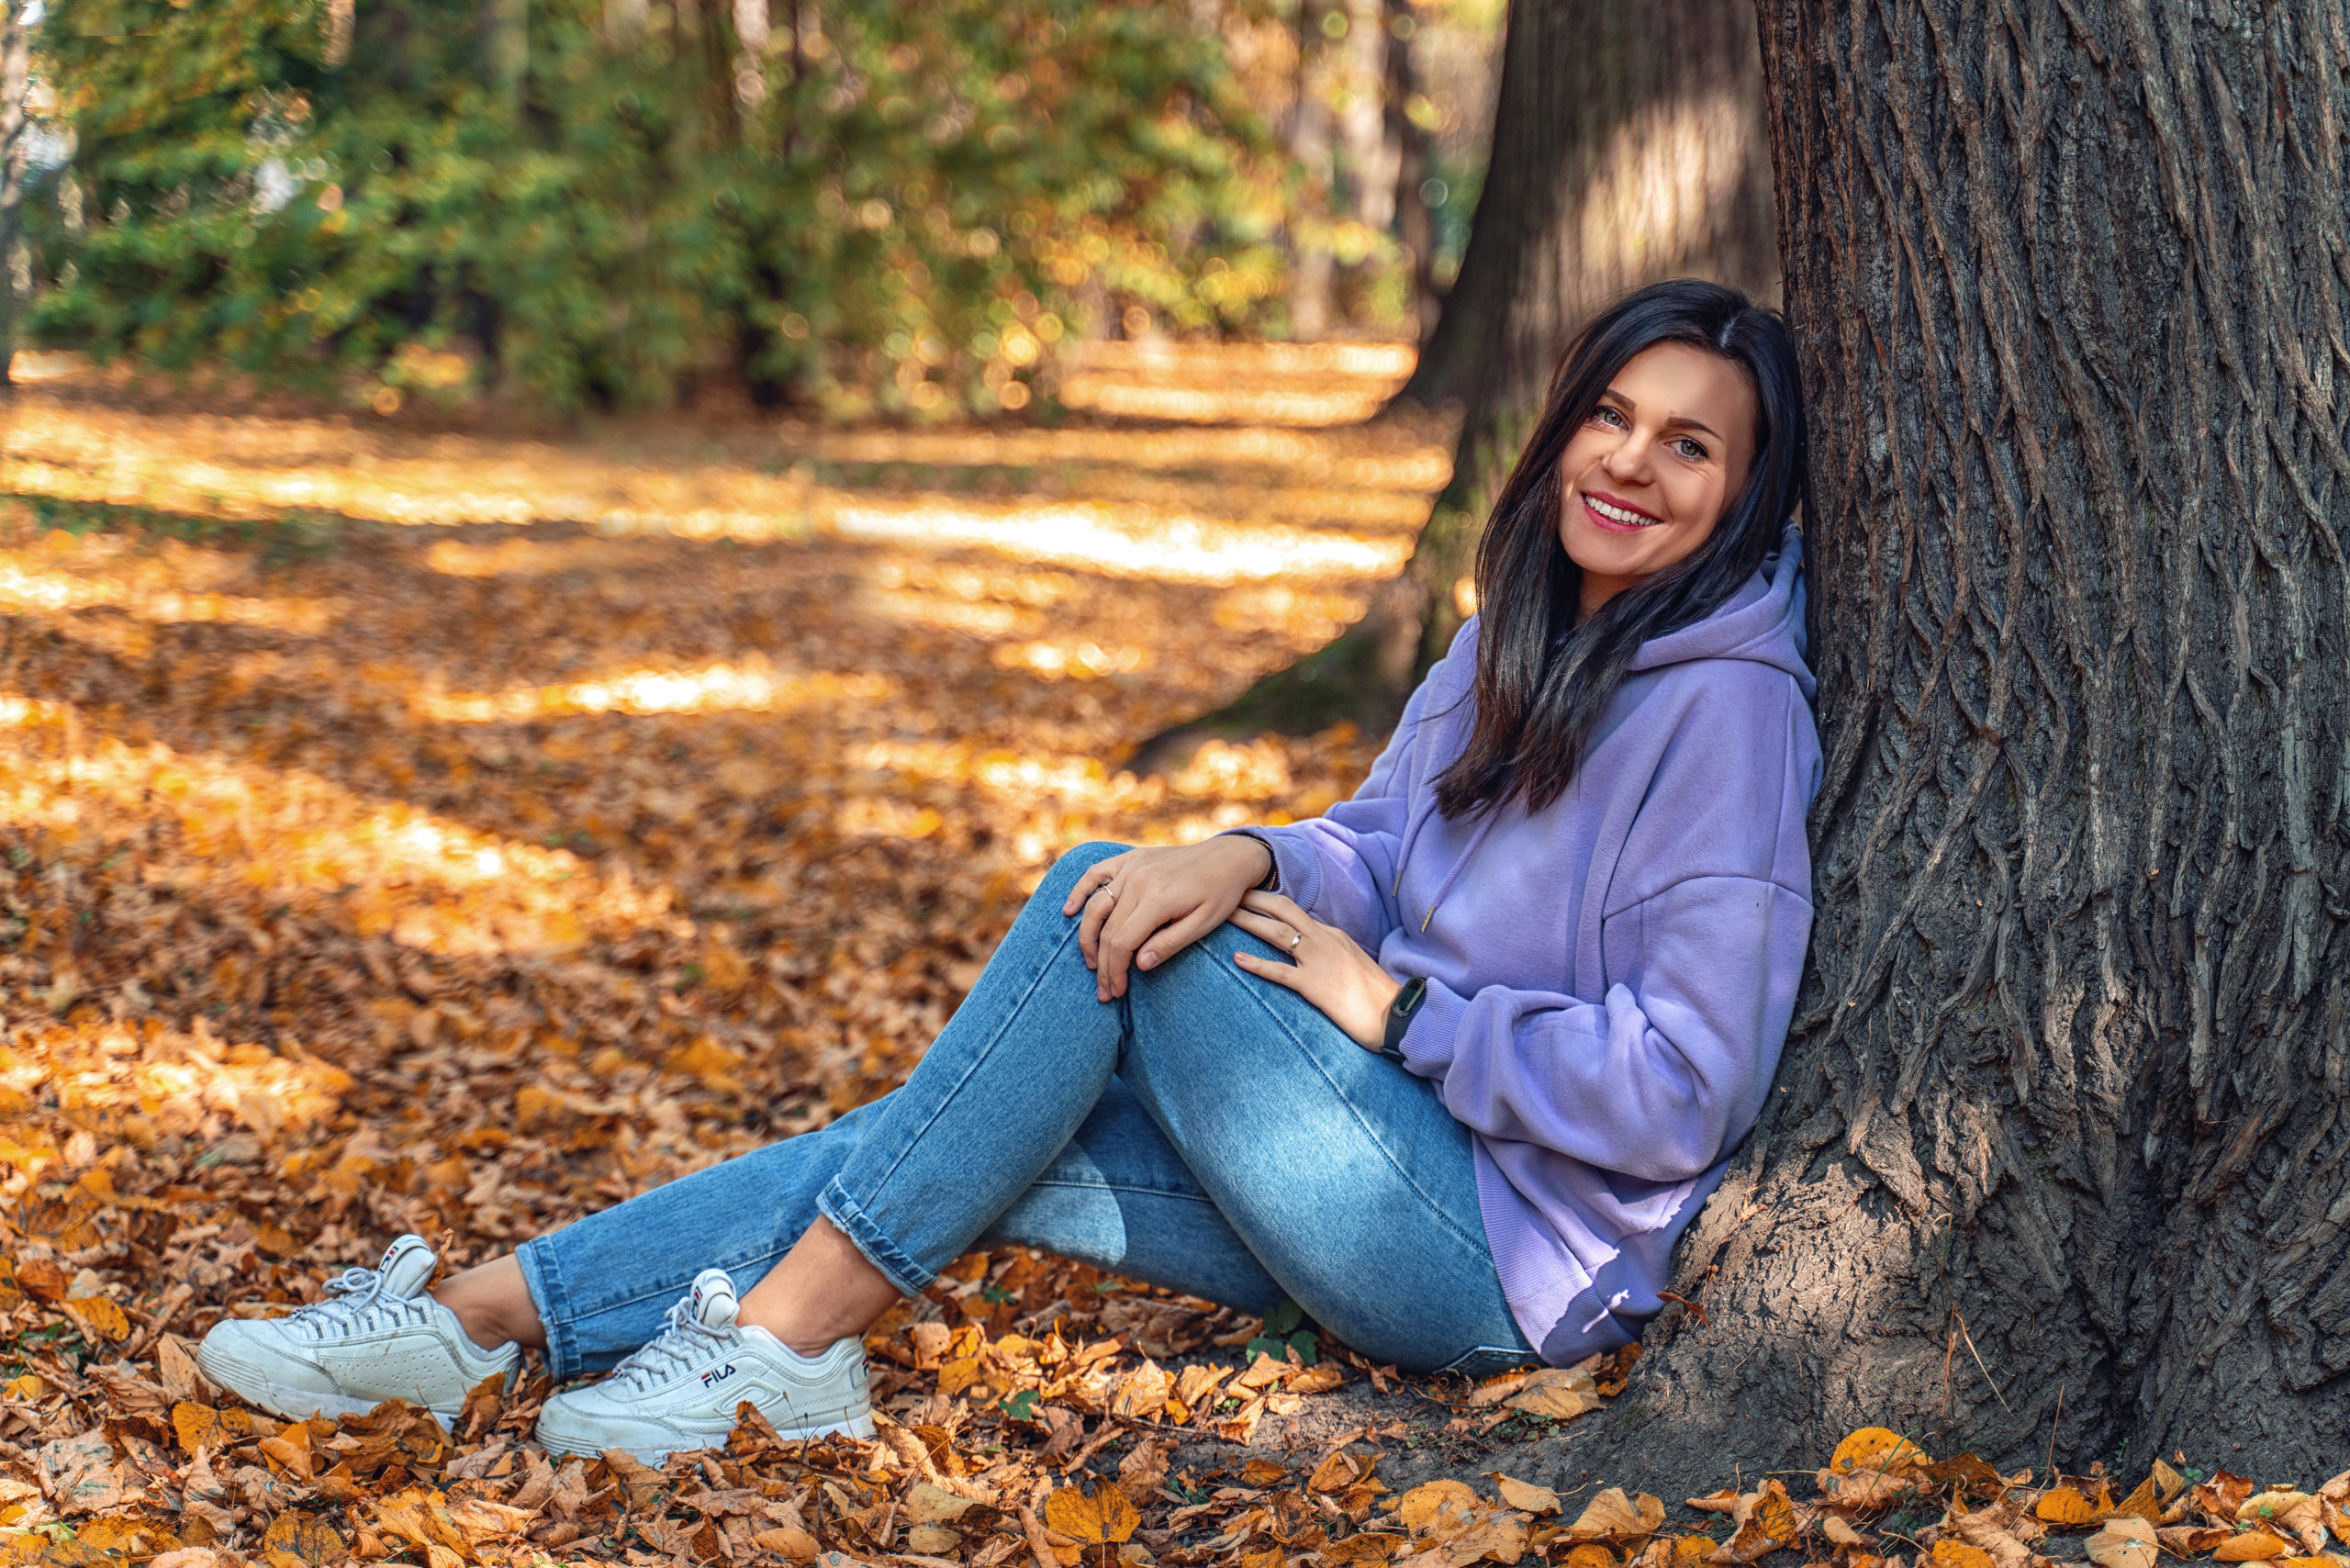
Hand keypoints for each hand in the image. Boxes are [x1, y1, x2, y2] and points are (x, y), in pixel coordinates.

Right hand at [1062, 836, 1273, 1001]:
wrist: (1228, 857)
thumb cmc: (1220, 894)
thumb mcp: (1204, 924)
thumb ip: (1170, 944)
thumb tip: (1138, 965)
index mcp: (1157, 899)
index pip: (1122, 942)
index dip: (1115, 970)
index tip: (1117, 991)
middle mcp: (1138, 881)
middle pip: (1107, 930)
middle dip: (1102, 964)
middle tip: (1104, 990)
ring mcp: (1131, 867)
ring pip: (1095, 906)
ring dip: (1087, 938)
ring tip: (1091, 963)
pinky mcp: (1129, 858)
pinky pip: (1095, 874)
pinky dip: (1078, 891)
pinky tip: (1068, 911)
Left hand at [1227, 890, 1403, 1049]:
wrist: (1396, 1015)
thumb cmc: (1375, 997)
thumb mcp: (1351, 964)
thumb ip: (1329, 954)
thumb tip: (1306, 954)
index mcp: (1333, 935)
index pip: (1296, 911)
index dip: (1270, 901)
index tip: (1248, 895)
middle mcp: (1325, 941)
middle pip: (1284, 911)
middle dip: (1255, 899)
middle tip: (1230, 892)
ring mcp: (1320, 961)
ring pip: (1279, 933)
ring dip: (1250, 921)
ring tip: (1225, 915)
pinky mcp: (1316, 986)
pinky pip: (1281, 972)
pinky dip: (1257, 964)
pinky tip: (1237, 959)